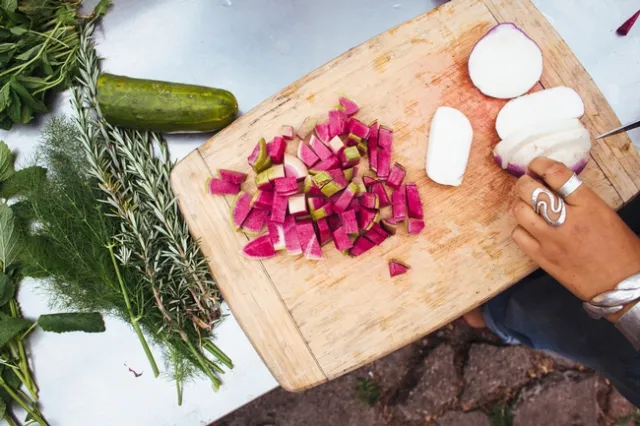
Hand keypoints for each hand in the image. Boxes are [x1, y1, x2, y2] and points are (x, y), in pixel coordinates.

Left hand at [511, 157, 639, 302]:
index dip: (541, 164)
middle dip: (525, 182)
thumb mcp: (605, 213)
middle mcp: (566, 220)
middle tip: (527, 184)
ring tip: (527, 205)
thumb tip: (555, 185)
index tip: (536, 165)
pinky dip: (520, 228)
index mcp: (588, 205)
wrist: (622, 284)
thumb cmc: (620, 249)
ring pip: (519, 211)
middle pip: (531, 190)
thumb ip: (580, 198)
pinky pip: (518, 235)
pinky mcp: (542, 258)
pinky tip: (529, 228)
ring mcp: (551, 240)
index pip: (556, 174)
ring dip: (520, 203)